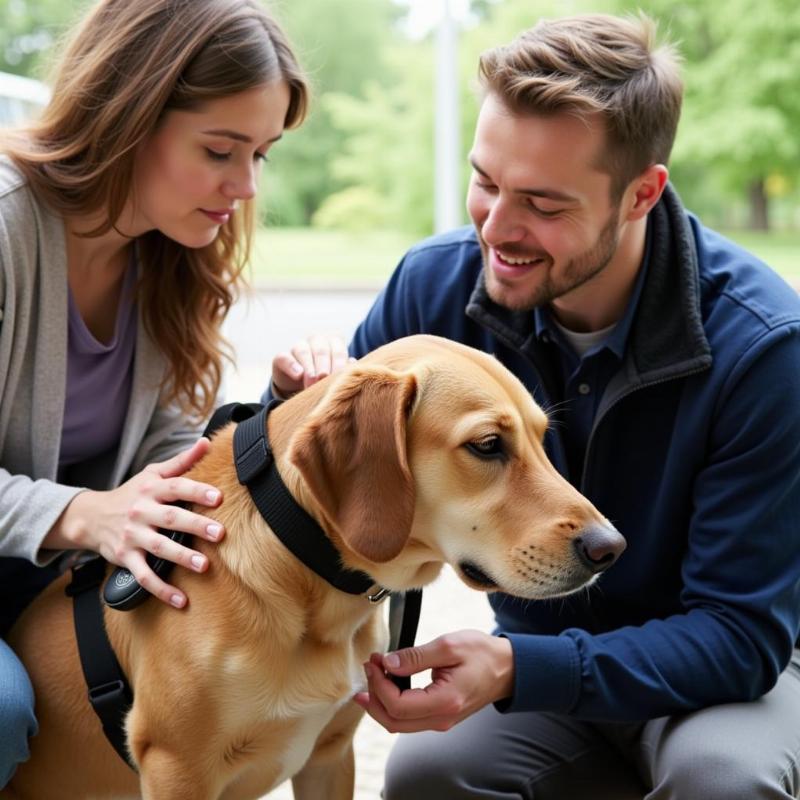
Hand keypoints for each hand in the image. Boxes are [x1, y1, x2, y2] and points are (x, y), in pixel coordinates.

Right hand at [48, 438, 223, 607]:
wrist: (90, 517)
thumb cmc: (132, 493)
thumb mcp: (152, 474)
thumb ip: (181, 461)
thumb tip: (207, 443)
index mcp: (151, 489)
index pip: (176, 487)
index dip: (197, 491)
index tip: (218, 497)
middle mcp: (141, 511)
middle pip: (170, 518)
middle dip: (195, 526)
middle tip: (220, 533)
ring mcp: (132, 536)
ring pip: (158, 548)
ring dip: (181, 558)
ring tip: (204, 566)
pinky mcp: (126, 558)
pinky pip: (144, 576)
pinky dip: (162, 590)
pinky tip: (181, 600)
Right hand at [271, 334, 353, 397]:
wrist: (299, 387)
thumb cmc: (326, 380)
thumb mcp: (336, 375)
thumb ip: (345, 370)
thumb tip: (353, 363)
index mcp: (333, 342)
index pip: (338, 350)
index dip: (340, 364)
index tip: (340, 379)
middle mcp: (316, 341)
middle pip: (321, 350)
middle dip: (324, 366)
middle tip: (324, 380)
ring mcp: (298, 347)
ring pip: (303, 351)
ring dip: (309, 368)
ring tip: (312, 382)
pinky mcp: (281, 358)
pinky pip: (284, 357)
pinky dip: (291, 365)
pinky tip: (298, 374)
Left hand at [353, 630, 513, 732]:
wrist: (507, 668)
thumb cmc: (482, 653)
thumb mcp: (448, 646)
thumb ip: (416, 656)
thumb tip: (387, 663)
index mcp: (444, 702)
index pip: (397, 705)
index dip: (379, 684)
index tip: (375, 660)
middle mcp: (441, 719)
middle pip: (393, 722)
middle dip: (373, 696)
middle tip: (369, 666)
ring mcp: (440, 721)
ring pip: (398, 724)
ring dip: (380, 701)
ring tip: (373, 673)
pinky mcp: (439, 717)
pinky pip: (408, 719)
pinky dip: (392, 703)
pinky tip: (386, 684)